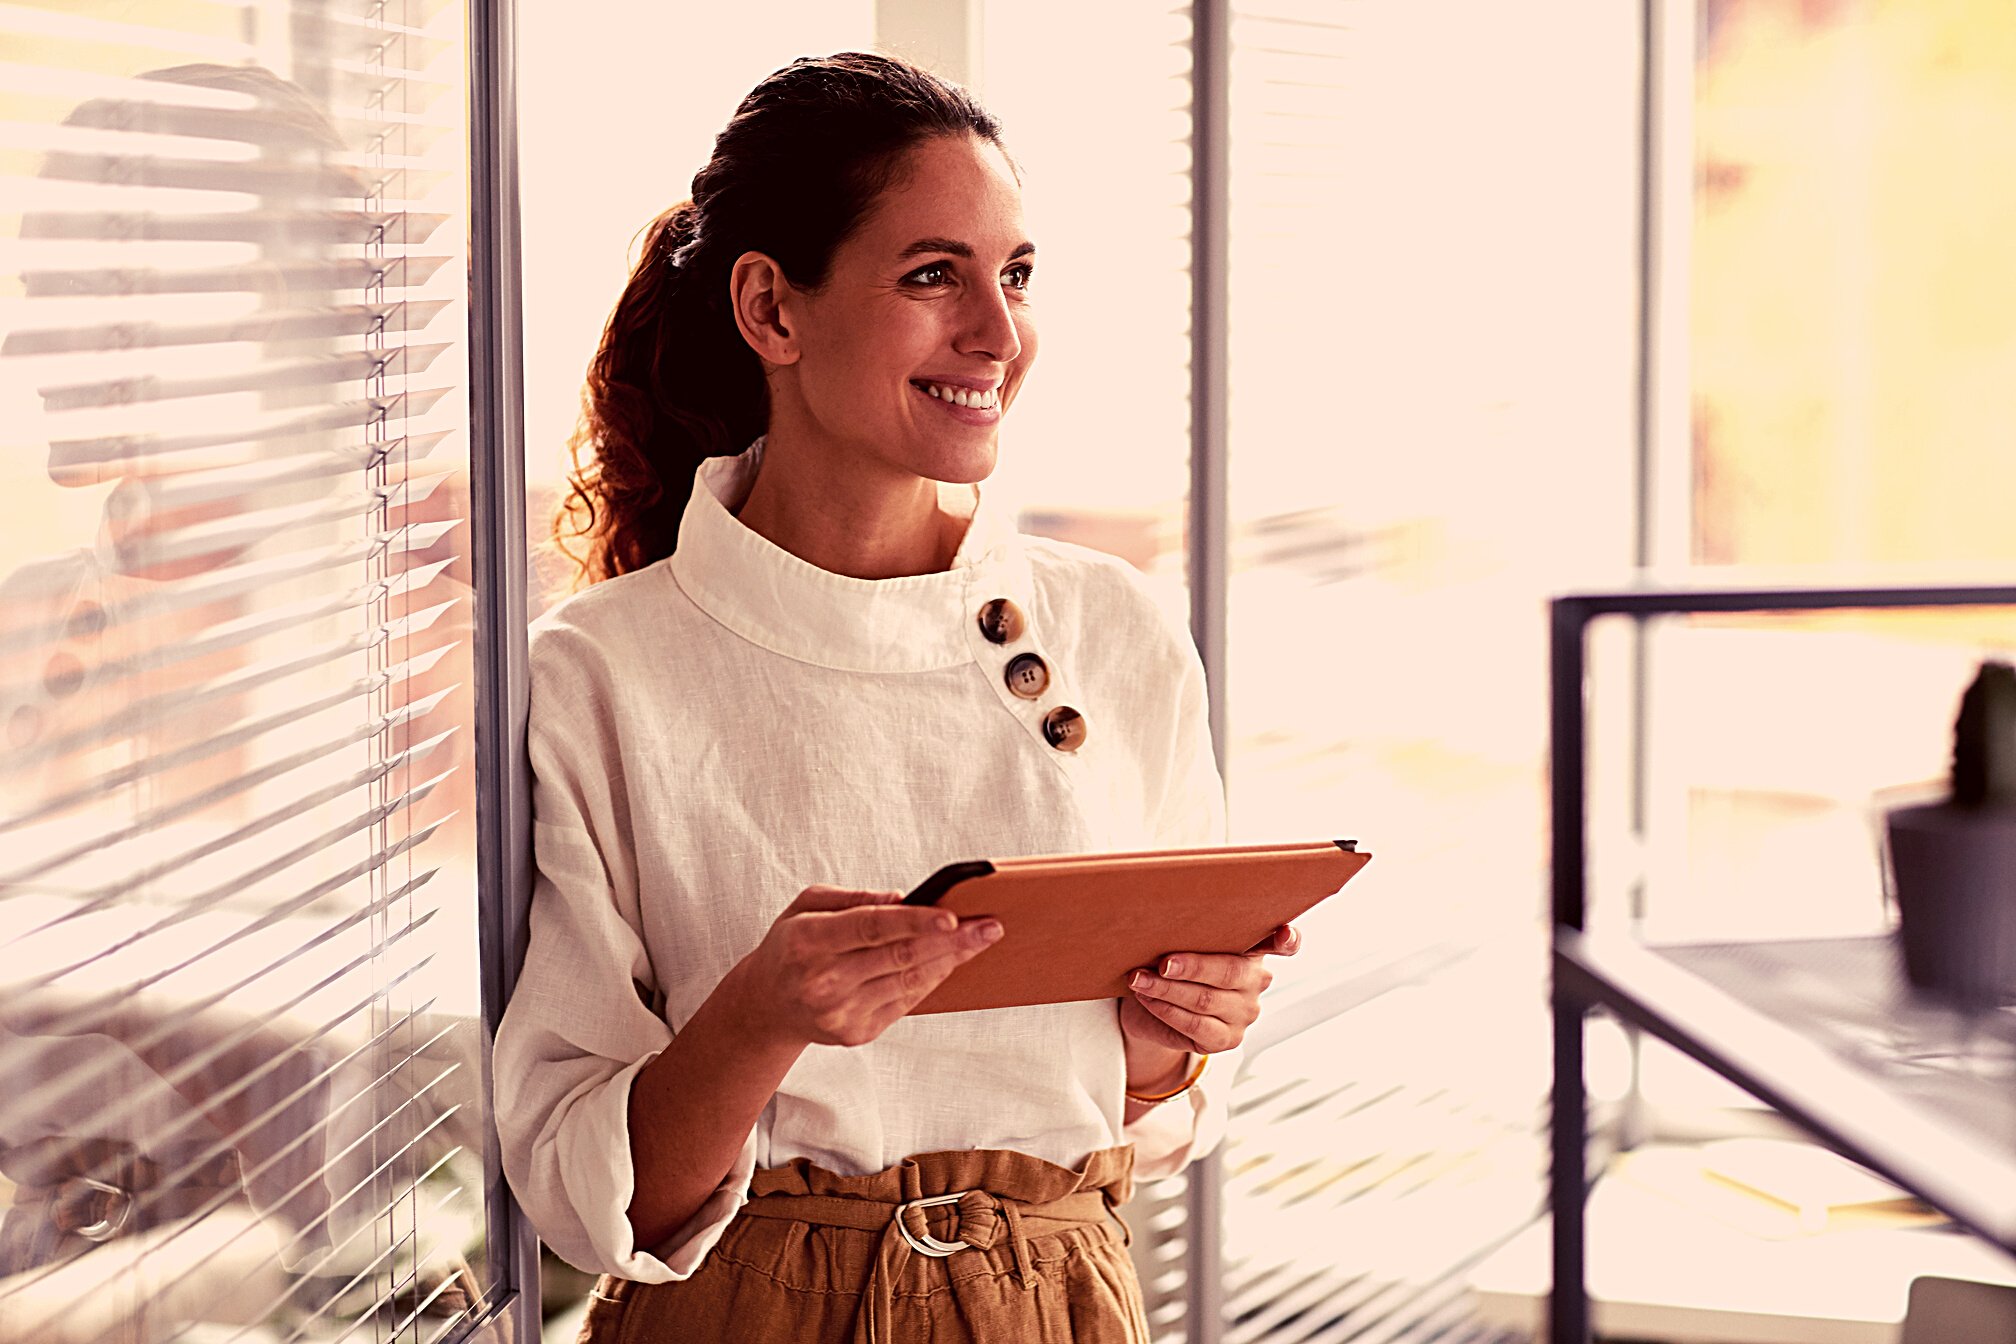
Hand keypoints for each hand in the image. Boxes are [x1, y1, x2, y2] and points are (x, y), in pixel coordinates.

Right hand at [736, 885, 1002, 1048]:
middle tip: (989, 925)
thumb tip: (901, 899)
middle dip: (951, 941)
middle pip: (899, 956)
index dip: (913, 922)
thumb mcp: (805, 906)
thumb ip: (851, 898)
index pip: (870, 928)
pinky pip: (905, 1002)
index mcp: (808, 941)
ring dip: (949, 960)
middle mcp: (824, 980)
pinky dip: (931, 979)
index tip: (952, 916)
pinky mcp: (856, 1033)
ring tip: (980, 940)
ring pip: (908, 981)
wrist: (767, 1005)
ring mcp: (840, 1012)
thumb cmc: (792, 945)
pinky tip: (951, 961)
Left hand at [1120, 923, 1300, 1057]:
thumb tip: (1169, 921)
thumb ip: (1194, 934)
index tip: (1284, 933)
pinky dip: (1167, 1010)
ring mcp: (1245, 1012)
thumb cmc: (1170, 964)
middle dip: (1192, 966)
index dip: (1287, 940)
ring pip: (1206, 1000)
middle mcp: (1257, 980)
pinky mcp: (1228, 1040)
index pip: (1285, 944)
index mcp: (1253, 949)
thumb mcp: (1184, 943)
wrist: (1149, 1005)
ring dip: (1167, 989)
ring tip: (1139, 979)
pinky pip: (1194, 1024)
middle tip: (1162, 962)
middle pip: (1229, 971)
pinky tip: (1148, 998)